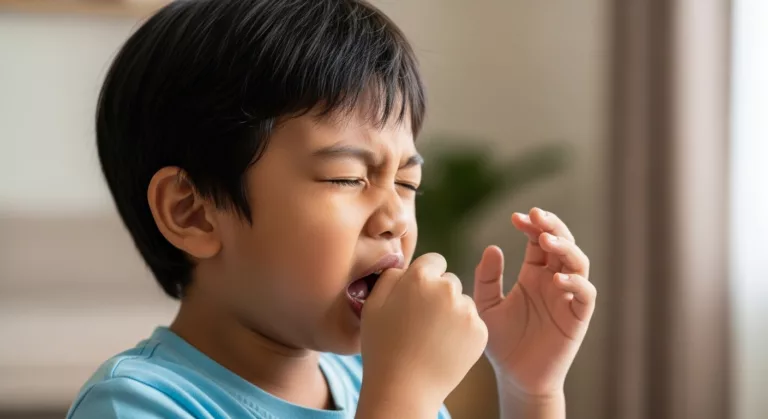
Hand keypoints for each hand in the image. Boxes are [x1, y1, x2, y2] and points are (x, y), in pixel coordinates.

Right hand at [358, 253, 487, 415]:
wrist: (404, 388)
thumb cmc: (383, 347)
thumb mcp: (373, 304)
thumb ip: (390, 276)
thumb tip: (405, 266)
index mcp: (419, 277)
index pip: (434, 261)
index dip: (425, 277)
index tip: (418, 295)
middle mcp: (447, 288)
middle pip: (450, 281)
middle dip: (439, 295)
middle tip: (422, 321)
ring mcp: (466, 310)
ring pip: (462, 302)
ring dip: (452, 314)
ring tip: (432, 338)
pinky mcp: (480, 331)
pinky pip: (473, 323)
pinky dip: (462, 333)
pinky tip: (444, 348)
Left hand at [473, 208, 595, 397]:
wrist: (516, 377)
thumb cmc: (502, 342)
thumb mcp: (486, 306)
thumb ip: (487, 278)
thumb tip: (492, 248)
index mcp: (533, 274)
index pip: (538, 240)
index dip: (531, 225)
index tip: (515, 217)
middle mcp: (553, 281)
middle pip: (562, 243)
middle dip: (552, 226)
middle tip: (536, 216)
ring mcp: (567, 297)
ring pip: (578, 262)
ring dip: (565, 247)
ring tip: (545, 241)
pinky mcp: (577, 317)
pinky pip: (585, 294)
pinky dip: (575, 282)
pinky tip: (556, 279)